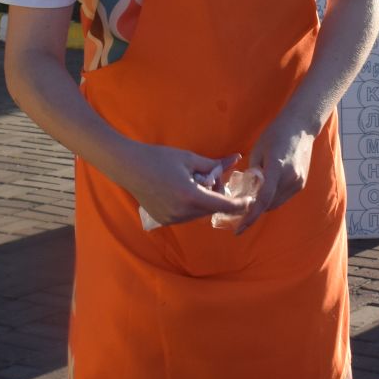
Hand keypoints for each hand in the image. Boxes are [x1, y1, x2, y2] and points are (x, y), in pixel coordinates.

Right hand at [119, 143, 246, 226]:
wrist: (129, 167)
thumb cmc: (159, 158)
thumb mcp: (189, 158)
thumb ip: (213, 164)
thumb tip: (235, 160)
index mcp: (190, 195)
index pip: (222, 205)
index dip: (238, 204)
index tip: (249, 202)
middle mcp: (181, 212)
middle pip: (211, 209)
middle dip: (218, 196)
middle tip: (214, 178)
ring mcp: (171, 218)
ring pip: (199, 213)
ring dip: (204, 201)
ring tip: (196, 182)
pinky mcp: (163, 220)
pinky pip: (186, 216)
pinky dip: (192, 205)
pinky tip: (183, 190)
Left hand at [230, 113, 319, 234]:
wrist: (300, 127)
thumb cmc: (275, 135)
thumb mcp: (257, 151)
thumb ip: (253, 173)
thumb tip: (248, 191)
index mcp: (276, 168)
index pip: (262, 200)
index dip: (250, 217)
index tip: (239, 229)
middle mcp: (290, 178)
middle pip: (269, 205)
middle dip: (254, 211)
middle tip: (238, 213)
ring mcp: (298, 182)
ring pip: (276, 203)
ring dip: (264, 205)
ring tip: (250, 201)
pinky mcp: (301, 183)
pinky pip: (283, 197)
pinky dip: (272, 198)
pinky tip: (264, 192)